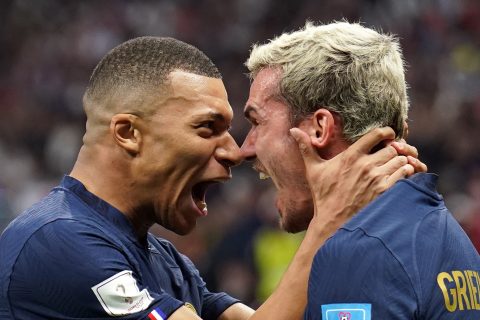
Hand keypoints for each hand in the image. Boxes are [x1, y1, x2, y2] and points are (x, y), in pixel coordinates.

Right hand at [289, 127, 421, 229]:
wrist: (333, 222)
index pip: (377, 134)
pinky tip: (399, 177)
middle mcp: (365, 165)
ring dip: (401, 162)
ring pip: (401, 160)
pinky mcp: (386, 192)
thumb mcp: (313, 170)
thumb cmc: (323, 196)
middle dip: (395, 149)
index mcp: (351, 156)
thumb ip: (305, 148)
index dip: (387, 132)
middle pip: (393, 147)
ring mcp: (377, 178)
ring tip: (395, 167)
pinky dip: (406, 173)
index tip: (388, 135)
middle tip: (392, 154)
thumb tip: (292, 131)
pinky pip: (405, 174)